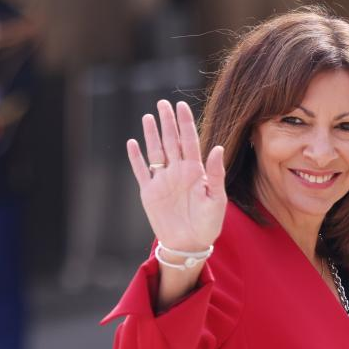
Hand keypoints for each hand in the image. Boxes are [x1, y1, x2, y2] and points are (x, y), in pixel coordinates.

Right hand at [126, 100, 225, 252]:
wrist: (190, 245)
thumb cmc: (208, 224)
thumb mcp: (216, 199)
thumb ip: (215, 174)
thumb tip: (217, 147)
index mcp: (195, 172)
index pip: (190, 141)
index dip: (186, 123)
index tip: (181, 105)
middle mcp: (178, 172)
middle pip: (171, 141)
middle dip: (168, 122)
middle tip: (163, 103)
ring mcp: (163, 181)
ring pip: (156, 152)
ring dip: (152, 135)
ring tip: (148, 117)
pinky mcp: (150, 193)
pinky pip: (141, 171)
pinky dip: (136, 158)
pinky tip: (132, 143)